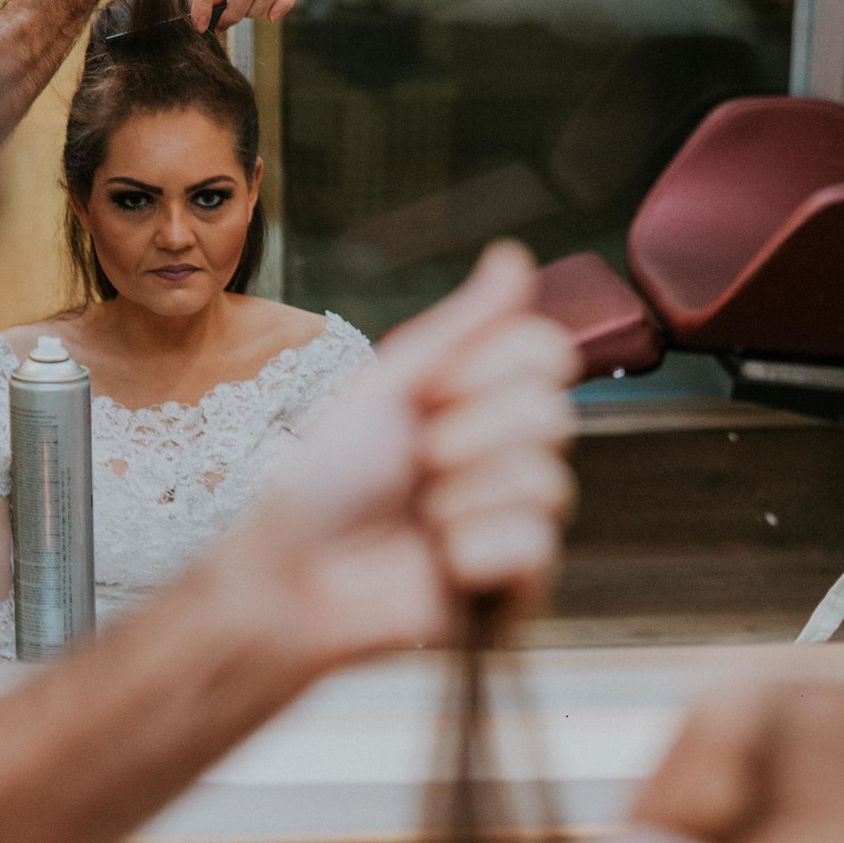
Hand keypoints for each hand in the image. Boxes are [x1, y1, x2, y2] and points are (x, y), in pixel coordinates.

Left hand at [240, 242, 578, 669]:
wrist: (291, 573)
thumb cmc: (326, 482)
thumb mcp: (390, 387)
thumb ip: (461, 325)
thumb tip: (513, 254)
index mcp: (485, 404)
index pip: (546, 354)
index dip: (485, 372)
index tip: (427, 397)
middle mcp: (511, 459)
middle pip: (552, 415)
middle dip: (466, 435)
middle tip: (416, 463)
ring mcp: (517, 523)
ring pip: (544, 483)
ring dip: (459, 497)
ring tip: (419, 519)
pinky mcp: (516, 588)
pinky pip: (534, 547)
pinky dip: (471, 551)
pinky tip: (438, 565)